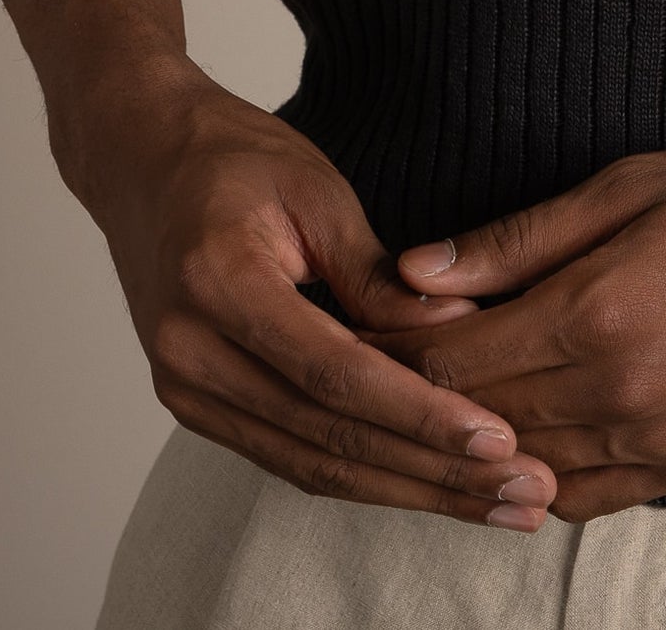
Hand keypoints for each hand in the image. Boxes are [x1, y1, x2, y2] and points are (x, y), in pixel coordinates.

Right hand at [60, 57, 558, 528]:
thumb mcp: (315, 189)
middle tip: (523, 497)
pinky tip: (430, 485)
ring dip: (408, 490)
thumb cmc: (235, 159)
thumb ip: (378, 272)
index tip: (498, 439)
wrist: (142, 162)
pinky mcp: (199, 405)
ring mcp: (186, 390)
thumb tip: (462, 329)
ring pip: (310, 464)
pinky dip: (364, 474)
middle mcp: (191, 353)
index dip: (420, 413)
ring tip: (497, 506)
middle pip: (326, 436)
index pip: (334, 373)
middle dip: (432, 474)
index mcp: (219, 284)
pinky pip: (289, 455)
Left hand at [363, 131, 665, 521]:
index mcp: (596, 314)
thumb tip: (416, 271)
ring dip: (473, 440)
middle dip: (417, 395)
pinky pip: (585, 494)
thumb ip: (517, 239)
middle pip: (477, 418)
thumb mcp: (628, 185)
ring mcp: (658, 441)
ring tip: (437, 404)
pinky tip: (520, 438)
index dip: (391, 349)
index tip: (359, 327)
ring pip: (523, 467)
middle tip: (374, 365)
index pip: (451, 362)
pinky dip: (538, 473)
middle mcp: (620, 393)